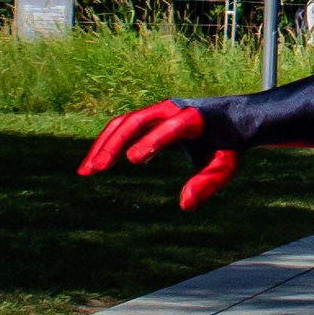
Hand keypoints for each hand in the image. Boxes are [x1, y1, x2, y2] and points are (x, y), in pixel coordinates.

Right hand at [79, 97, 234, 210]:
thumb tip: (185, 205)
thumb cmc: (227, 146)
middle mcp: (171, 109)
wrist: (228, 119)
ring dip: (103, 145)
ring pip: (123, 124)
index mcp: (194, 118)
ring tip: (86, 172)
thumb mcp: (225, 166)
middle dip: (114, 144)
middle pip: (137, 121)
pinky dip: (105, 144)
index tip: (132, 159)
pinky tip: (91, 167)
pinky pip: (121, 128)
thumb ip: (209, 183)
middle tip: (97, 168)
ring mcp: (156, 112)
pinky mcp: (147, 118)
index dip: (152, 140)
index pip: (172, 126)